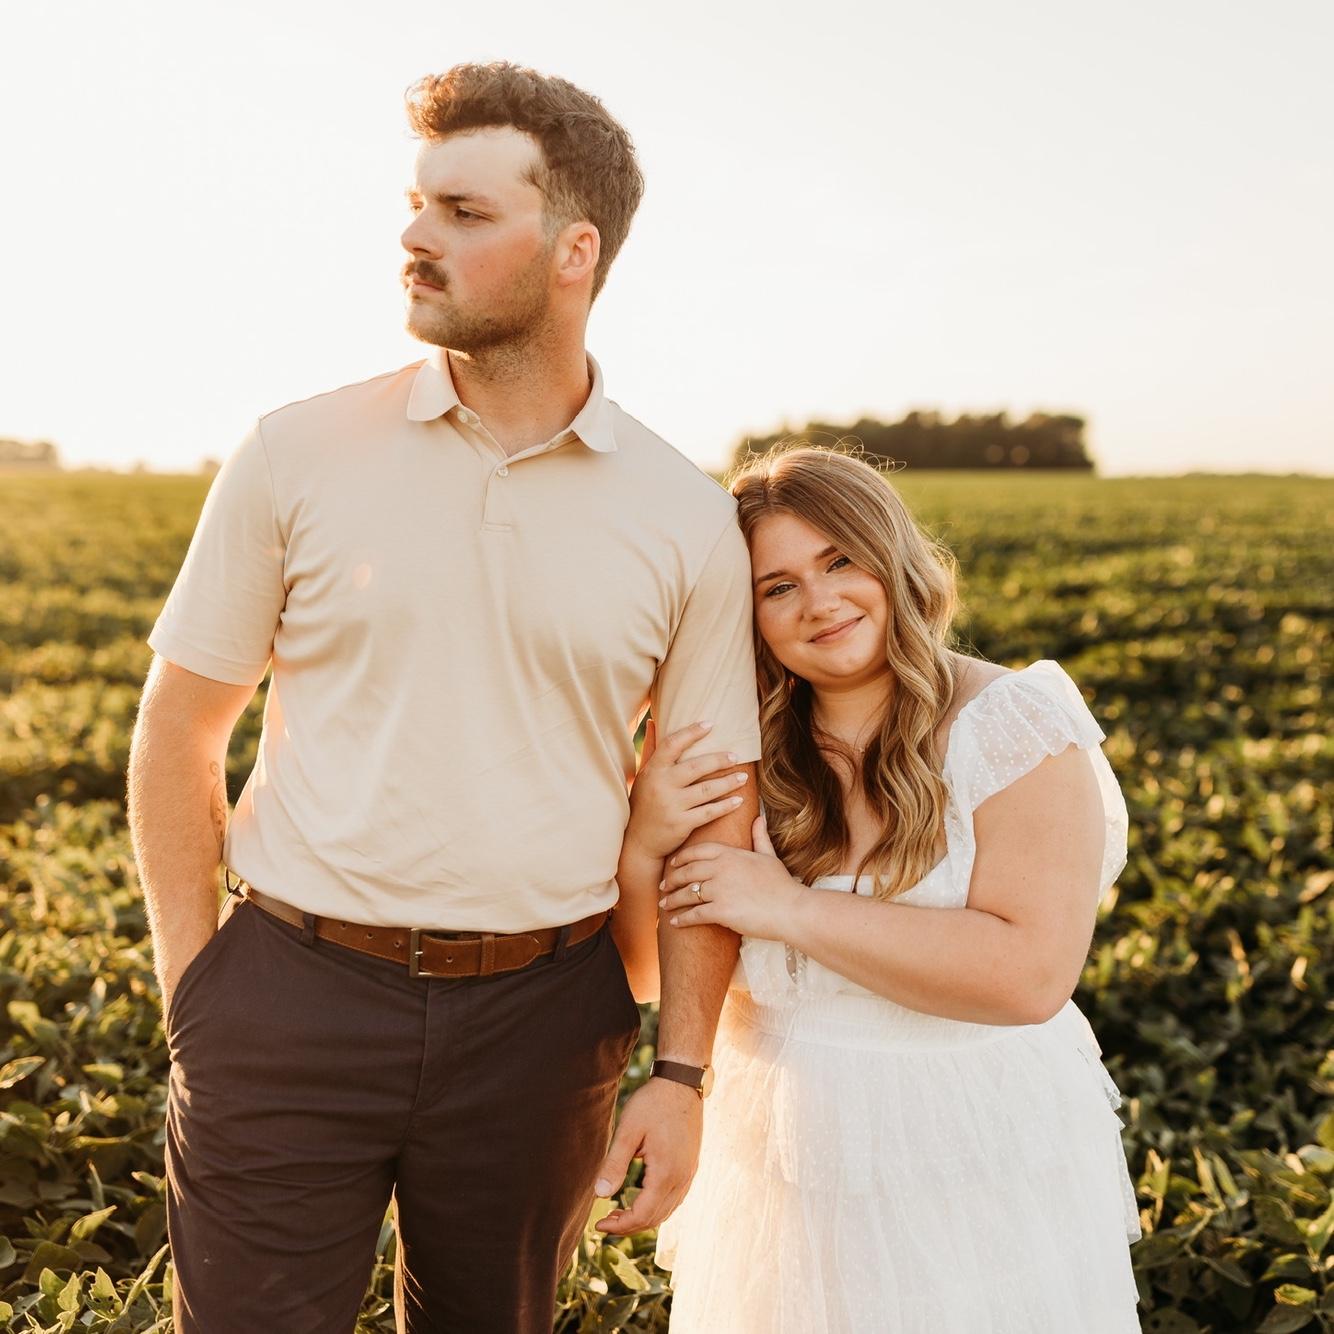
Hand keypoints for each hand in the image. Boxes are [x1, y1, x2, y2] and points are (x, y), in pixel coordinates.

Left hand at [593, 1076, 702, 1234]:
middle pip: (656, 1218)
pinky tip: (641, 1198)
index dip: (620, 1225)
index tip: (599, 1224)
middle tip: (605, 1221)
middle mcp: (682, 1178)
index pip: (643, 1215)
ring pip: (667, 1211)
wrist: (681, 1082)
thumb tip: (600, 1196)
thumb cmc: (653, 1103)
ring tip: (619, 1212)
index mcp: (666, 1172)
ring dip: (643, 1218)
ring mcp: (689, 1173)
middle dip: (629, 1225)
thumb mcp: (629, 1130)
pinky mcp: (691, 1166)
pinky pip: (675, 1198)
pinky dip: (657, 1207)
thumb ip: (614, 1164)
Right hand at [624, 720, 750, 861]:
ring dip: (729, 782)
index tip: (710, 724)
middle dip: (719, 760)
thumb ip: (651, 750)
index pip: (672, 744)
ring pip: (707, 789)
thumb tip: (653, 721)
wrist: (638, 842)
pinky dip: (726, 806)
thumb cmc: (644, 804)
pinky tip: (738, 800)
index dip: (691, 732)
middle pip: (696, 766)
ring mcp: (671, 805)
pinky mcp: (681, 824)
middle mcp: (660, 785)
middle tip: (736, 756)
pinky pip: (709, 812)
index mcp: (652, 770)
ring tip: (743, 777)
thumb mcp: (643, 776)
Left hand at [658, 813, 805, 940]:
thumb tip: (759, 817)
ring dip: (673, 900)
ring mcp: (719, 889)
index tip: (672, 864)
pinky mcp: (720, 911)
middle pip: (687, 872)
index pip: (697, 851)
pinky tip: (675, 922)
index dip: (682, 858)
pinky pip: (694, 914)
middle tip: (663, 886)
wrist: (791, 909)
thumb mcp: (769, 856)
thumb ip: (759, 837)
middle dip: (672, 880)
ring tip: (665, 905)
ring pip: (687, 894)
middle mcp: (720, 868)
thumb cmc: (782, 884)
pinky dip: (682, 919)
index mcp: (730, 854)